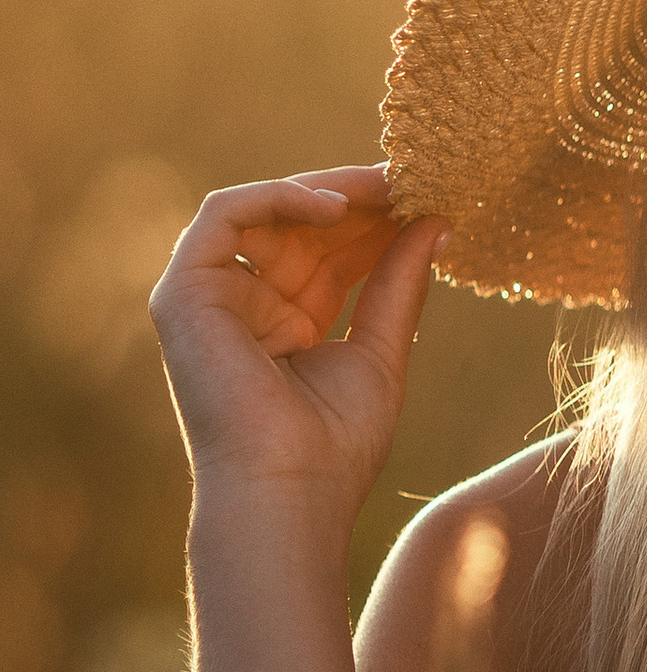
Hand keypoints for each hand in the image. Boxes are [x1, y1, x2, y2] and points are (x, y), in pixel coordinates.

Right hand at [149, 164, 446, 532]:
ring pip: (265, 210)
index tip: (430, 199)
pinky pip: (225, 213)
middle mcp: (246, 305)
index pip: (331, 251)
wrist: (288, 492)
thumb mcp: (382, 350)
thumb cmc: (335, 446)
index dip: (378, 221)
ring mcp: (210, 297)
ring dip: (328, 190)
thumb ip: (400, 284)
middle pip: (301, 226)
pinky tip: (338, 206)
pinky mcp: (183, 291)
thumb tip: (437, 222)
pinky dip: (279, 195)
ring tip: (388, 188)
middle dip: (360, 200)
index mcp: (288, 322)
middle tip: (416, 179)